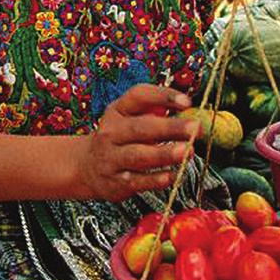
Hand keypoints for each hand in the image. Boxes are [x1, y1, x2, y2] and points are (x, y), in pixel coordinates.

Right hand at [76, 84, 199, 201]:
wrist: (85, 167)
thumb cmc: (118, 137)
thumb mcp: (128, 117)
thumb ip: (154, 110)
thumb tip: (189, 110)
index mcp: (117, 110)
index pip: (139, 96)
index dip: (163, 96)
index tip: (187, 102)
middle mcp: (111, 132)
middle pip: (141, 128)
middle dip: (170, 127)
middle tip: (194, 128)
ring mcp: (112, 158)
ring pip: (139, 156)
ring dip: (165, 154)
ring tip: (187, 151)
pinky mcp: (116, 182)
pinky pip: (139, 181)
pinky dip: (157, 179)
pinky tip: (173, 175)